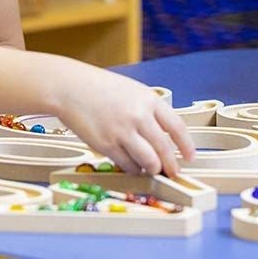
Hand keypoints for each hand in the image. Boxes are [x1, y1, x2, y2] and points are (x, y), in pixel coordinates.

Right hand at [56, 68, 195, 177]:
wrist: (67, 86)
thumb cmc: (97, 87)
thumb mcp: (130, 90)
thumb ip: (148, 110)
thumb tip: (162, 137)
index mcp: (148, 100)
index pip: (177, 127)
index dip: (187, 146)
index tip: (190, 156)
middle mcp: (138, 116)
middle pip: (165, 149)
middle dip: (171, 165)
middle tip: (173, 172)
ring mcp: (122, 131)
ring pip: (149, 161)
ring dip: (153, 169)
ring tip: (151, 169)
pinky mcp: (106, 144)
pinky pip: (128, 165)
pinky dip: (133, 169)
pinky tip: (132, 165)